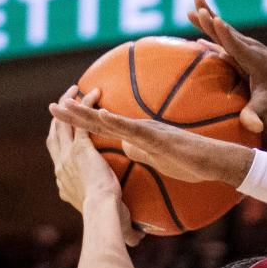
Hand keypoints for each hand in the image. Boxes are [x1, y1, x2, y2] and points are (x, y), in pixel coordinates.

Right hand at [47, 86, 142, 247]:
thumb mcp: (115, 224)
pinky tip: (94, 93)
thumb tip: (139, 238)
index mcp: (64, 184)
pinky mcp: (81, 148)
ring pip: (63, 123)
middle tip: (66, 104)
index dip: (61, 147)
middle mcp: (61, 168)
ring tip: (75, 90)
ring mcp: (68, 156)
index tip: (67, 139)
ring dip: (69, 105)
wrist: (103, 215)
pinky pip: (81, 119)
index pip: (59, 160)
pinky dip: (86, 105)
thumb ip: (127, 228)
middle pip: (55, 136)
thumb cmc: (109, 225)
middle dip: (59, 118)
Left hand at [49, 91, 255, 187]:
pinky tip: (102, 115)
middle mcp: (138, 129)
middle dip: (75, 114)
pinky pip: (134, 129)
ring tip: (67, 105)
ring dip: (88, 113)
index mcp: (137, 136)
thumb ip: (141, 151)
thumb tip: (125, 148)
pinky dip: (117, 122)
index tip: (62, 116)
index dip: (82, 122)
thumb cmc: (192, 162)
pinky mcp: (158, 137)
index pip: (103, 128)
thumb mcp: (158, 159)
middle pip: (100, 120)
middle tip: (52, 106)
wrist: (214, 161)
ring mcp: (147, 131)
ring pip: (112, 121)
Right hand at [189, 0, 266, 136]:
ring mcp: (249, 46)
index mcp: (255, 61)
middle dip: (212, 17)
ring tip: (195, 3)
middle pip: (227, 31)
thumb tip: (254, 129)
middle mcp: (252, 49)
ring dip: (210, 15)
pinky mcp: (247, 48)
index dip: (226, 34)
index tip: (216, 19)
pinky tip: (203, 19)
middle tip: (197, 2)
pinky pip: (227, 34)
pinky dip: (214, 25)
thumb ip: (257, 115)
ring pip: (226, 29)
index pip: (238, 46)